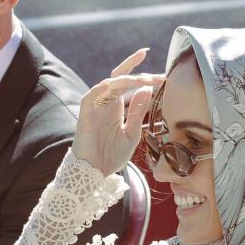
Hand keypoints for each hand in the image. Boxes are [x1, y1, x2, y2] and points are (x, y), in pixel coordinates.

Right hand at [72, 50, 162, 176]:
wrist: (95, 172)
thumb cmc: (112, 155)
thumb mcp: (132, 133)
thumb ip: (138, 112)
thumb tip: (147, 89)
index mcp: (116, 106)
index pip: (127, 82)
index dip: (140, 72)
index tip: (160, 72)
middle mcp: (105, 103)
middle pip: (118, 78)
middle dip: (136, 71)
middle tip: (157, 75)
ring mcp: (94, 107)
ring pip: (108, 85)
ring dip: (125, 80)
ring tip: (144, 80)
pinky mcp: (85, 115)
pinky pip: (90, 98)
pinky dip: (100, 90)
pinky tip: (111, 85)